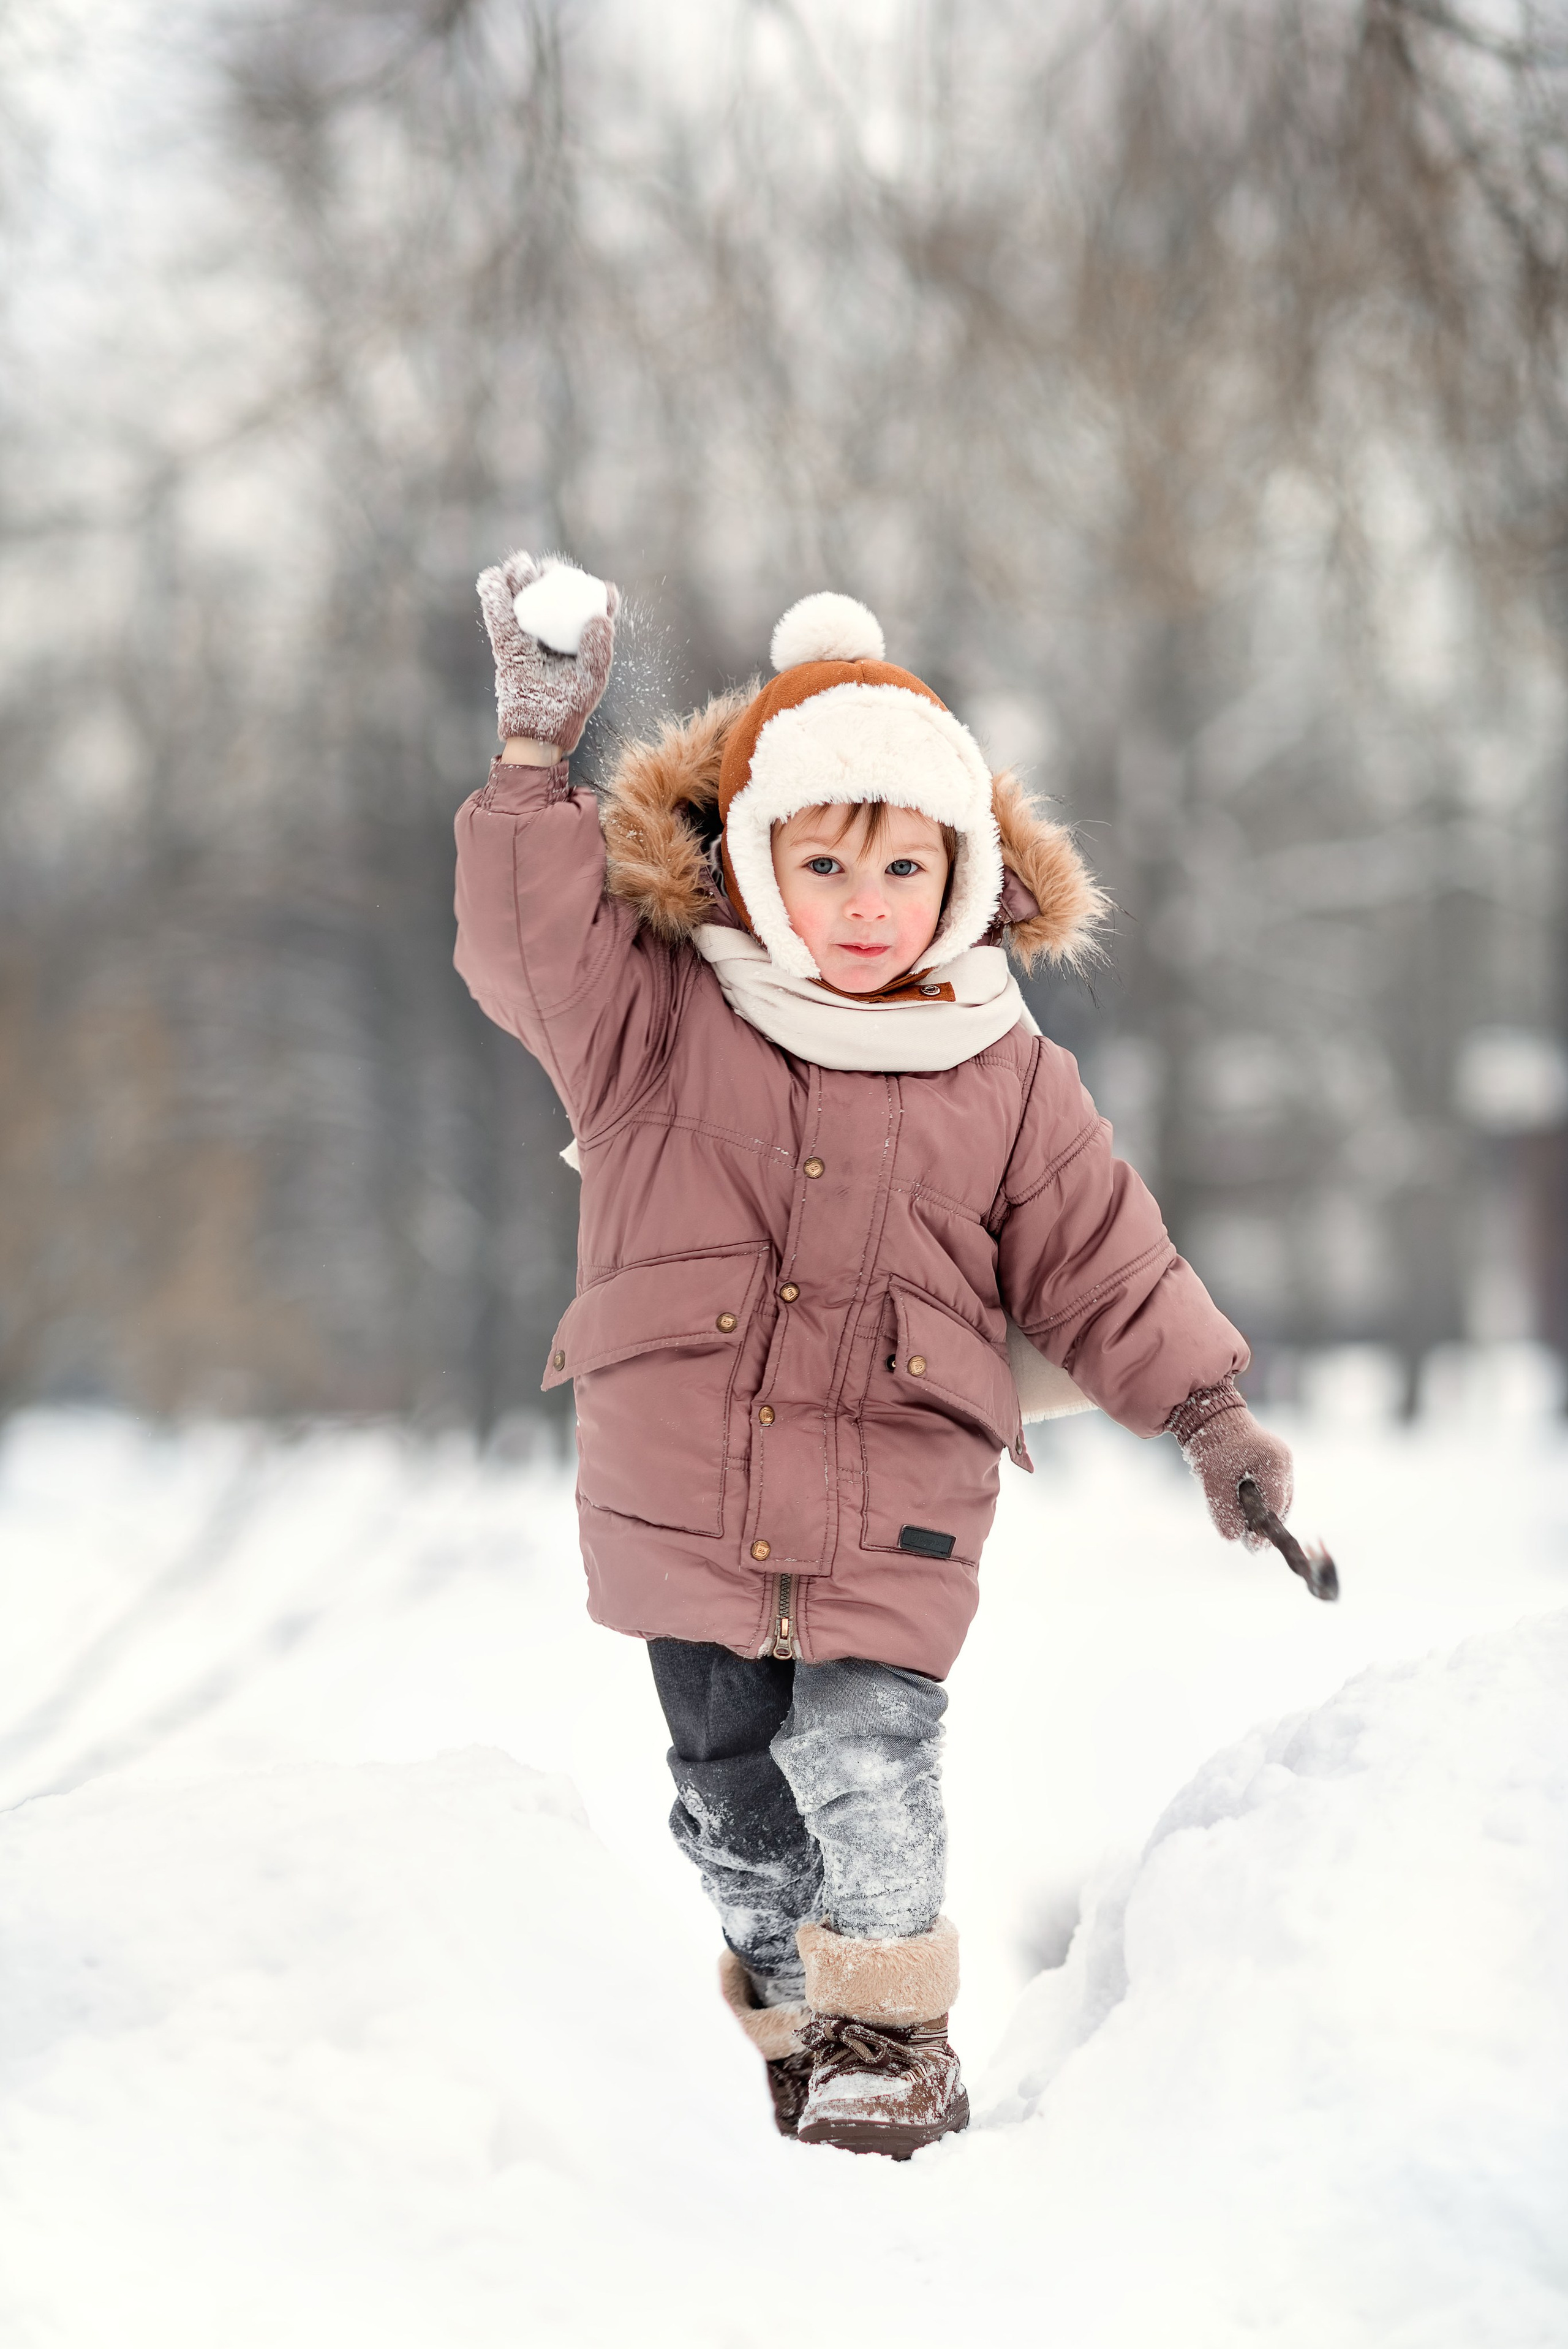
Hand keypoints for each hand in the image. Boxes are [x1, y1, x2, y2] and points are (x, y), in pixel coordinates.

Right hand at [476, 550, 618, 753]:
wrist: (538, 730)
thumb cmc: (570, 707)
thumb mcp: (592, 680)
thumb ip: (599, 652)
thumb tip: (601, 618)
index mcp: (577, 640)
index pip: (586, 606)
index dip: (589, 588)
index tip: (592, 584)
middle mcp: (553, 634)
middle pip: (551, 595)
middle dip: (548, 575)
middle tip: (548, 569)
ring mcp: (527, 638)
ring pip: (521, 600)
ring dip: (518, 577)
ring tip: (519, 564)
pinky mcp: (505, 645)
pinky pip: (497, 618)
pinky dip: (492, 596)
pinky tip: (491, 579)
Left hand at [1171, 1382, 1293, 1546]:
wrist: (1210, 1414)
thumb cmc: (1211, 1443)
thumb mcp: (1212, 1480)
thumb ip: (1224, 1510)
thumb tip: (1234, 1538)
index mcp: (1273, 1461)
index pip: (1275, 1505)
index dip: (1264, 1530)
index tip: (1252, 1547)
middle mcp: (1284, 1461)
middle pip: (1281, 1505)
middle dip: (1265, 1525)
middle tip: (1249, 1545)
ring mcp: (1283, 1460)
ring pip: (1279, 1499)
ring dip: (1264, 1516)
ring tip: (1247, 1531)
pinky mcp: (1276, 1462)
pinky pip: (1274, 1490)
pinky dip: (1263, 1503)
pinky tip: (1248, 1513)